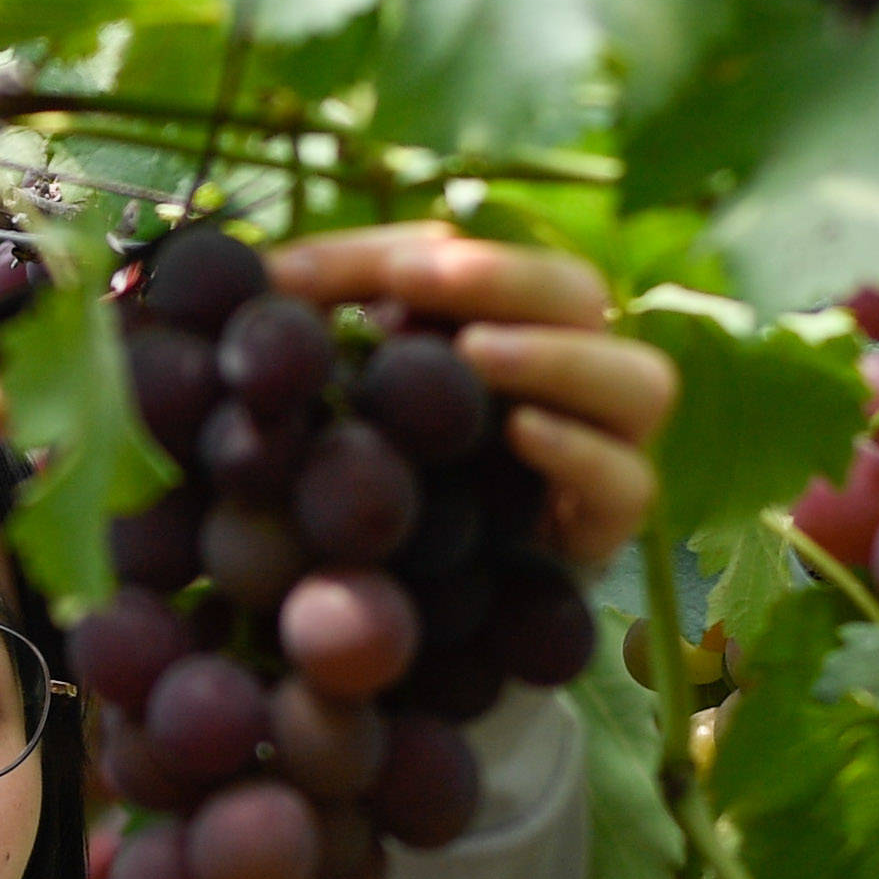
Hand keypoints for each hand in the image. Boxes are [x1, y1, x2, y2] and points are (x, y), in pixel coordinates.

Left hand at [263, 225, 675, 569]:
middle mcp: (568, 372)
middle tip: (417, 274)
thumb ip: (303, 350)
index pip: (457, 261)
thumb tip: (240, 283)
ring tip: (477, 351)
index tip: (290, 278)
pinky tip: (518, 432)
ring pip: (637, 379)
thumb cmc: (373, 495)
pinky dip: (578, 449)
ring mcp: (604, 447)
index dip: (378, 255)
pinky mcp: (607, 527)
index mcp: (498, 324)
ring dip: (558, 356)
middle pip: (573, 290)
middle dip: (498, 275)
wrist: (408, 622)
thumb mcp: (328, 415)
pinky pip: (626, 481)